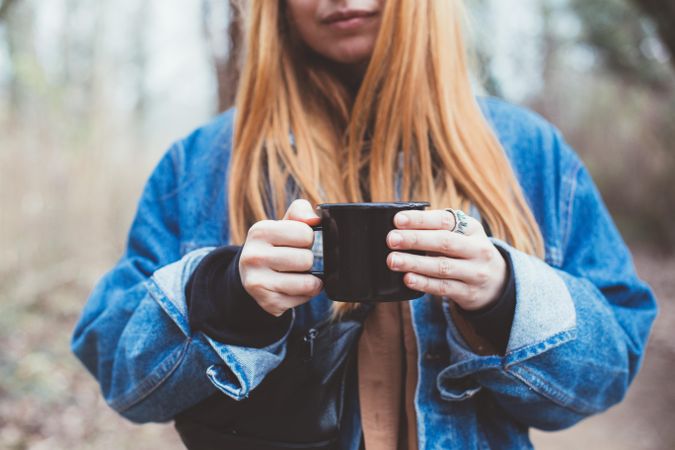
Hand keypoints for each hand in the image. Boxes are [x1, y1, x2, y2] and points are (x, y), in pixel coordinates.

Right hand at [239, 199, 322, 316]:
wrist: (251, 274)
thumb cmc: (275, 244)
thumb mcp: (284, 223)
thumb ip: (300, 211)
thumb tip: (314, 219)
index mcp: (259, 231)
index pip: (305, 233)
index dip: (307, 238)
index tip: (297, 242)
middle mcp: (253, 257)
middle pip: (307, 259)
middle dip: (308, 260)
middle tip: (296, 260)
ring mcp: (258, 282)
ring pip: (308, 282)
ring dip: (311, 279)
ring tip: (298, 274)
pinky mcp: (268, 303)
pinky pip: (304, 298)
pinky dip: (305, 293)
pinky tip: (293, 287)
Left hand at [386, 209, 506, 310]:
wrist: (497, 282)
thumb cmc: (467, 252)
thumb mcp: (462, 234)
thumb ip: (437, 228)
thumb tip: (400, 226)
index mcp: (472, 229)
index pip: (445, 220)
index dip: (421, 219)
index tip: (398, 219)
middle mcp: (477, 249)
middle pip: (444, 242)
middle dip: (415, 240)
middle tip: (391, 239)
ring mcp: (474, 273)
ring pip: (442, 267)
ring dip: (415, 263)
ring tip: (393, 260)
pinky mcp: (468, 293)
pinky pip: (442, 288)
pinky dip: (424, 283)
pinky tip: (407, 279)